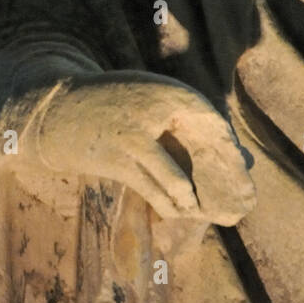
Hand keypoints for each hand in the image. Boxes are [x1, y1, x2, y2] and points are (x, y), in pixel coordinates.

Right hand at [25, 71, 255, 224]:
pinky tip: (177, 211)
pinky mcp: (116, 161)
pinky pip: (148, 188)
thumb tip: (236, 153)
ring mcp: (133, 138)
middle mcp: (153, 112)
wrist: (61, 110)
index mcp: (167, 91)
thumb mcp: (151, 97)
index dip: (227, 144)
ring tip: (201, 209)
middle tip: (235, 196)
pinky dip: (165, 202)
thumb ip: (186, 118)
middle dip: (218, 173)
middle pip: (198, 146)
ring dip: (188, 197)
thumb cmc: (118, 105)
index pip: (210, 119)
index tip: (242, 165)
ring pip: (171, 175)